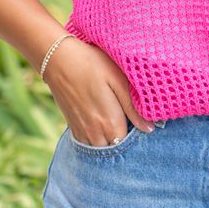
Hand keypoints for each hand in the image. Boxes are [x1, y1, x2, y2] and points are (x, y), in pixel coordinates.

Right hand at [41, 36, 156, 145]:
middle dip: (124, 141)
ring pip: (100, 149)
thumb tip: (150, 129)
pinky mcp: (72, 127)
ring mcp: (81, 131)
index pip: (129, 144)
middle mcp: (94, 133)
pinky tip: (102, 123)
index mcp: (109, 122)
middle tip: (131, 120)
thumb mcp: (118, 81)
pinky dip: (97, 139)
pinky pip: (88, 144)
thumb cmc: (93, 64)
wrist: (58, 59)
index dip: (138, 136)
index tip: (143, 124)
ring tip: (117, 122)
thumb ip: (133, 108)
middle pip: (115, 149)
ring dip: (110, 141)